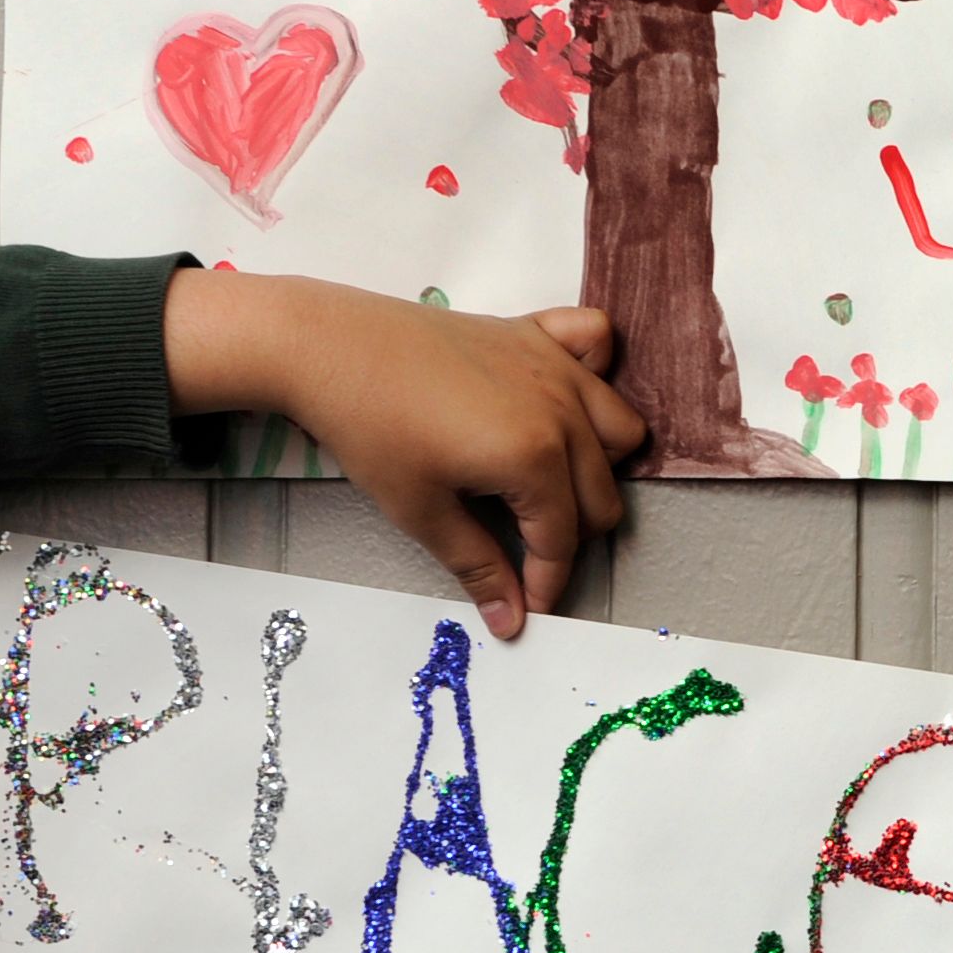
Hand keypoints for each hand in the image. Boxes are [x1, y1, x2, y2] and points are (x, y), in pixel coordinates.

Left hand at [162, 268, 647, 638]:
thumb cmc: (371, 428)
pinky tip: (562, 398)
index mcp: (536, 459)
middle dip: (572, 534)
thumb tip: (510, 618)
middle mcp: (564, 411)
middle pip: (602, 494)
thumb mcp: (422, 512)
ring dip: (599, 463)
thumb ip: (478, 567)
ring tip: (551, 480)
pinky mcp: (537, 333)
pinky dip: (597, 370)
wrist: (331, 347)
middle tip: (525, 548)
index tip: (529, 606)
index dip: (547, 583)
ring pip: (621, 429)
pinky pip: (598, 343)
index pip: (563, 539)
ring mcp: (557, 366)